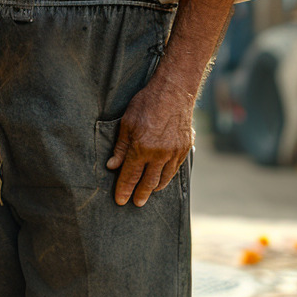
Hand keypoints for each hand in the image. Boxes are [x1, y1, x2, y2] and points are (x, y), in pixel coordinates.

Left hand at [105, 80, 194, 207]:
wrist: (173, 92)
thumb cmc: (145, 104)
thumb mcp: (126, 123)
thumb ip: (120, 148)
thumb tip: (112, 166)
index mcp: (141, 148)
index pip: (130, 175)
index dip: (124, 189)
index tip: (120, 201)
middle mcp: (159, 154)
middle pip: (148, 181)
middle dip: (140, 194)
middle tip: (135, 203)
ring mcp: (174, 153)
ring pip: (163, 178)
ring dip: (154, 188)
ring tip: (147, 194)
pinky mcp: (184, 149)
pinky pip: (175, 169)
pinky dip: (167, 178)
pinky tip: (162, 181)